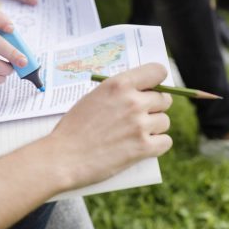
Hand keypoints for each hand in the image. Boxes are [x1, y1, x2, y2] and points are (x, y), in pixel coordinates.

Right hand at [44, 63, 172, 188]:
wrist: (63, 157)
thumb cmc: (73, 128)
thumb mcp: (93, 97)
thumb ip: (118, 92)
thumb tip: (141, 92)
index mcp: (119, 84)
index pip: (158, 71)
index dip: (157, 81)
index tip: (152, 89)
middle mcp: (133, 101)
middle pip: (164, 99)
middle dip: (154, 107)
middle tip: (139, 117)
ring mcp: (140, 125)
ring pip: (165, 122)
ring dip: (154, 128)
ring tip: (134, 134)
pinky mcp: (143, 148)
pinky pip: (166, 142)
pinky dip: (156, 145)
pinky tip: (141, 146)